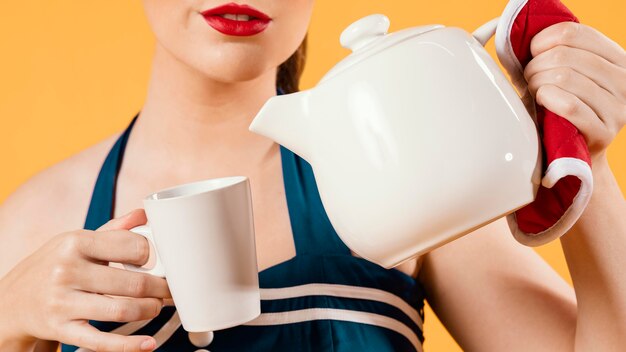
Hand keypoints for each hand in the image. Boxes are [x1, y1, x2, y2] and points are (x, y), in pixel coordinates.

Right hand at [0, 209, 170, 351]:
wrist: (12, 300)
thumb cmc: (54, 266)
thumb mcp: (77, 241)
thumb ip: (113, 230)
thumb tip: (144, 215)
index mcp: (76, 242)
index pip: (131, 246)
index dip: (150, 255)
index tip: (155, 262)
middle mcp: (67, 270)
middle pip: (133, 283)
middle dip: (159, 289)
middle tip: (167, 290)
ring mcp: (63, 302)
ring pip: (122, 310)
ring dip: (149, 310)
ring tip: (155, 307)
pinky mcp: (62, 329)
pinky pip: (102, 341)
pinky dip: (130, 345)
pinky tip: (148, 343)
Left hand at [524, 22, 625, 165]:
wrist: (576, 153)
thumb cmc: (562, 109)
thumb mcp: (566, 75)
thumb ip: (556, 54)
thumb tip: (521, 40)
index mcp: (617, 59)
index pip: (575, 33)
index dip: (543, 40)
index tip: (532, 53)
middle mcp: (624, 80)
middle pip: (565, 54)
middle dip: (536, 66)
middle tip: (529, 79)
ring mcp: (618, 107)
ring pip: (564, 76)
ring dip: (537, 83)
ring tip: (534, 92)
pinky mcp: (604, 131)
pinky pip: (568, 104)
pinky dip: (546, 98)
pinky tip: (540, 101)